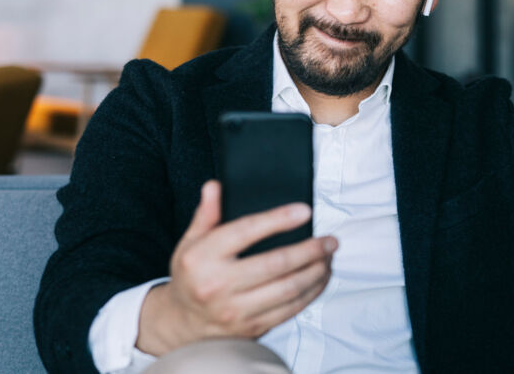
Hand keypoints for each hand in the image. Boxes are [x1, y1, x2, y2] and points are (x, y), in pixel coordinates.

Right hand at [136, 180, 337, 354]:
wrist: (182, 324)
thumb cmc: (192, 277)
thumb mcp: (190, 243)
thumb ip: (206, 215)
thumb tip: (215, 186)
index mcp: (202, 258)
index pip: (245, 231)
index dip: (278, 219)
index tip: (305, 211)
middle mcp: (218, 285)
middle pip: (276, 264)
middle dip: (310, 250)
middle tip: (330, 240)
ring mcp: (236, 310)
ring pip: (289, 289)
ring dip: (316, 271)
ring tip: (329, 257)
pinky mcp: (251, 327)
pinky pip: (290, 309)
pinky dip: (311, 292)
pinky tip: (320, 278)